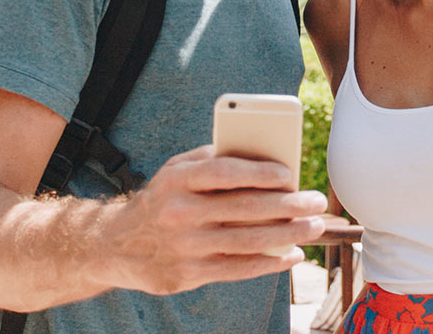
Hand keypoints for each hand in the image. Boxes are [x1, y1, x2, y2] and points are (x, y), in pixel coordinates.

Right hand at [99, 145, 327, 295]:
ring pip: (248, 241)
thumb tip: (265, 158)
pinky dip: (270, 263)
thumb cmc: (161, 200)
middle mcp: (180, 213)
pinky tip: (291, 255)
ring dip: (288, 235)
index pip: (225, 172)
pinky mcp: (188, 274)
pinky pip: (239, 268)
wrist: (116, 245)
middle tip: (316, 202)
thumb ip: (212, 160)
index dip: (260, 172)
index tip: (289, 173)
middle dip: (288, 205)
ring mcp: (185, 247)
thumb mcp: (175, 171)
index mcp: (177, 180)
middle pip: (245, 208)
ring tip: (313, 227)